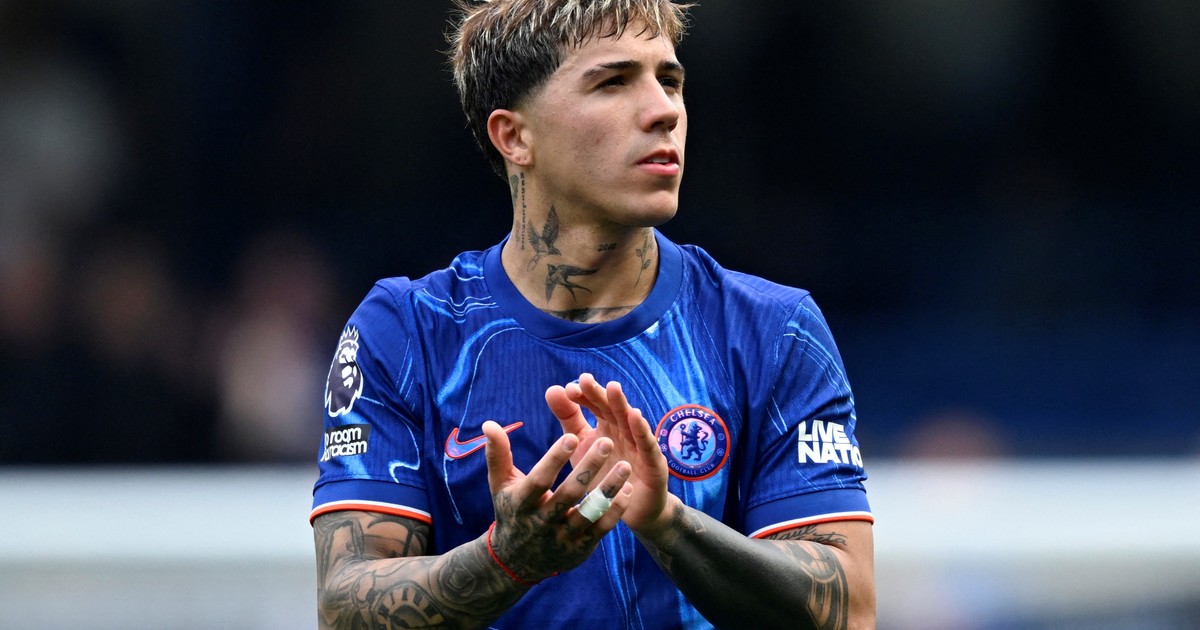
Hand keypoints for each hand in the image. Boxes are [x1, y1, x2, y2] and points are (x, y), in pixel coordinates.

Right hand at [483, 419, 632, 582]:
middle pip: (568, 494)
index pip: (539, 480)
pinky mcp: (581, 547)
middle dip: (588, 468)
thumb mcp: (500, 485)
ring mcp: (563, 537)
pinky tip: (628, 488)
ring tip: (625, 465)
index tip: (573, 436)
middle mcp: (543, 522)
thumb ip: (497, 454)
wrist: (517, 561)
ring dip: (608, 489)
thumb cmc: (512, 511)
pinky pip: (602, 528)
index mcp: (522, 503)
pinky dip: (616, 509)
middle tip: (606, 441)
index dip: (555, 459)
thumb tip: (489, 424)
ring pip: (590, 512)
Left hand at [547, 374, 674, 533]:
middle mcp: (625, 432)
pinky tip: (636, 417)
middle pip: (612, 409)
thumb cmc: (604, 474)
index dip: (584, 397)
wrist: (630, 510)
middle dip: (600, 394)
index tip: (568, 390)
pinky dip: (643, 431)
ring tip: (613, 387)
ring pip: (631, 422)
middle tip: (585, 380)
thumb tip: (552, 388)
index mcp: (607, 426)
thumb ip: (569, 418)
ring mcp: (641, 446)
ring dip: (622, 405)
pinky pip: (648, 446)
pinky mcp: (654, 464)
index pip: (595, 406)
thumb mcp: (582, 446)